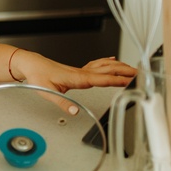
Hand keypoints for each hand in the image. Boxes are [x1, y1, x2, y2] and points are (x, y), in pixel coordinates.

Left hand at [13, 51, 135, 114]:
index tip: (130, 81)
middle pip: (107, 70)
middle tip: (141, 74)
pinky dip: (107, 62)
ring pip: (104, 66)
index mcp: (76, 78)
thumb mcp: (46, 91)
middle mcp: (81, 72)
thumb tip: (74, 111)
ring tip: (133, 68)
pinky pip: (96, 65)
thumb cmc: (37, 75)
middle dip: (124, 72)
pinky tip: (112, 60)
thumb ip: (61, 102)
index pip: (101, 79)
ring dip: (119, 66)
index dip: (116, 80)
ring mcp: (80, 70)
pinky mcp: (78, 70)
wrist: (30, 64)